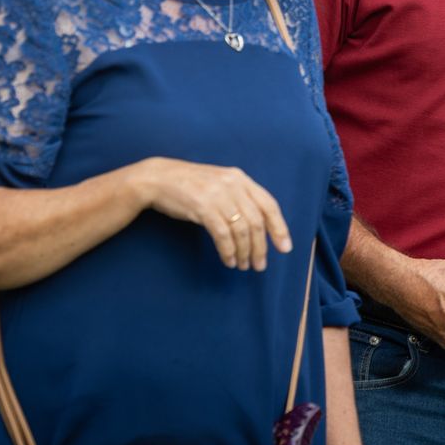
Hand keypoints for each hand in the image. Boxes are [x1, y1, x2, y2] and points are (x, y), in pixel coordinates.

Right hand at [132, 158, 291, 271]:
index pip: (269, 205)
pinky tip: (228, 260)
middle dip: (260, 247)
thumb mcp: (220, 183)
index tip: (285, 248)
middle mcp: (233, 185)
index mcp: (240, 178)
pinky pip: (223, 235)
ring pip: (241, 231)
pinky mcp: (203, 207)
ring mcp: (218, 195)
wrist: (158, 179)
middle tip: (259, 265)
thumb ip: (239, 197)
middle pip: (256, 222)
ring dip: (244, 252)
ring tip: (242, 265)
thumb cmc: (190, 185)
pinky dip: (228, 251)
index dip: (279, 228)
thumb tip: (259, 225)